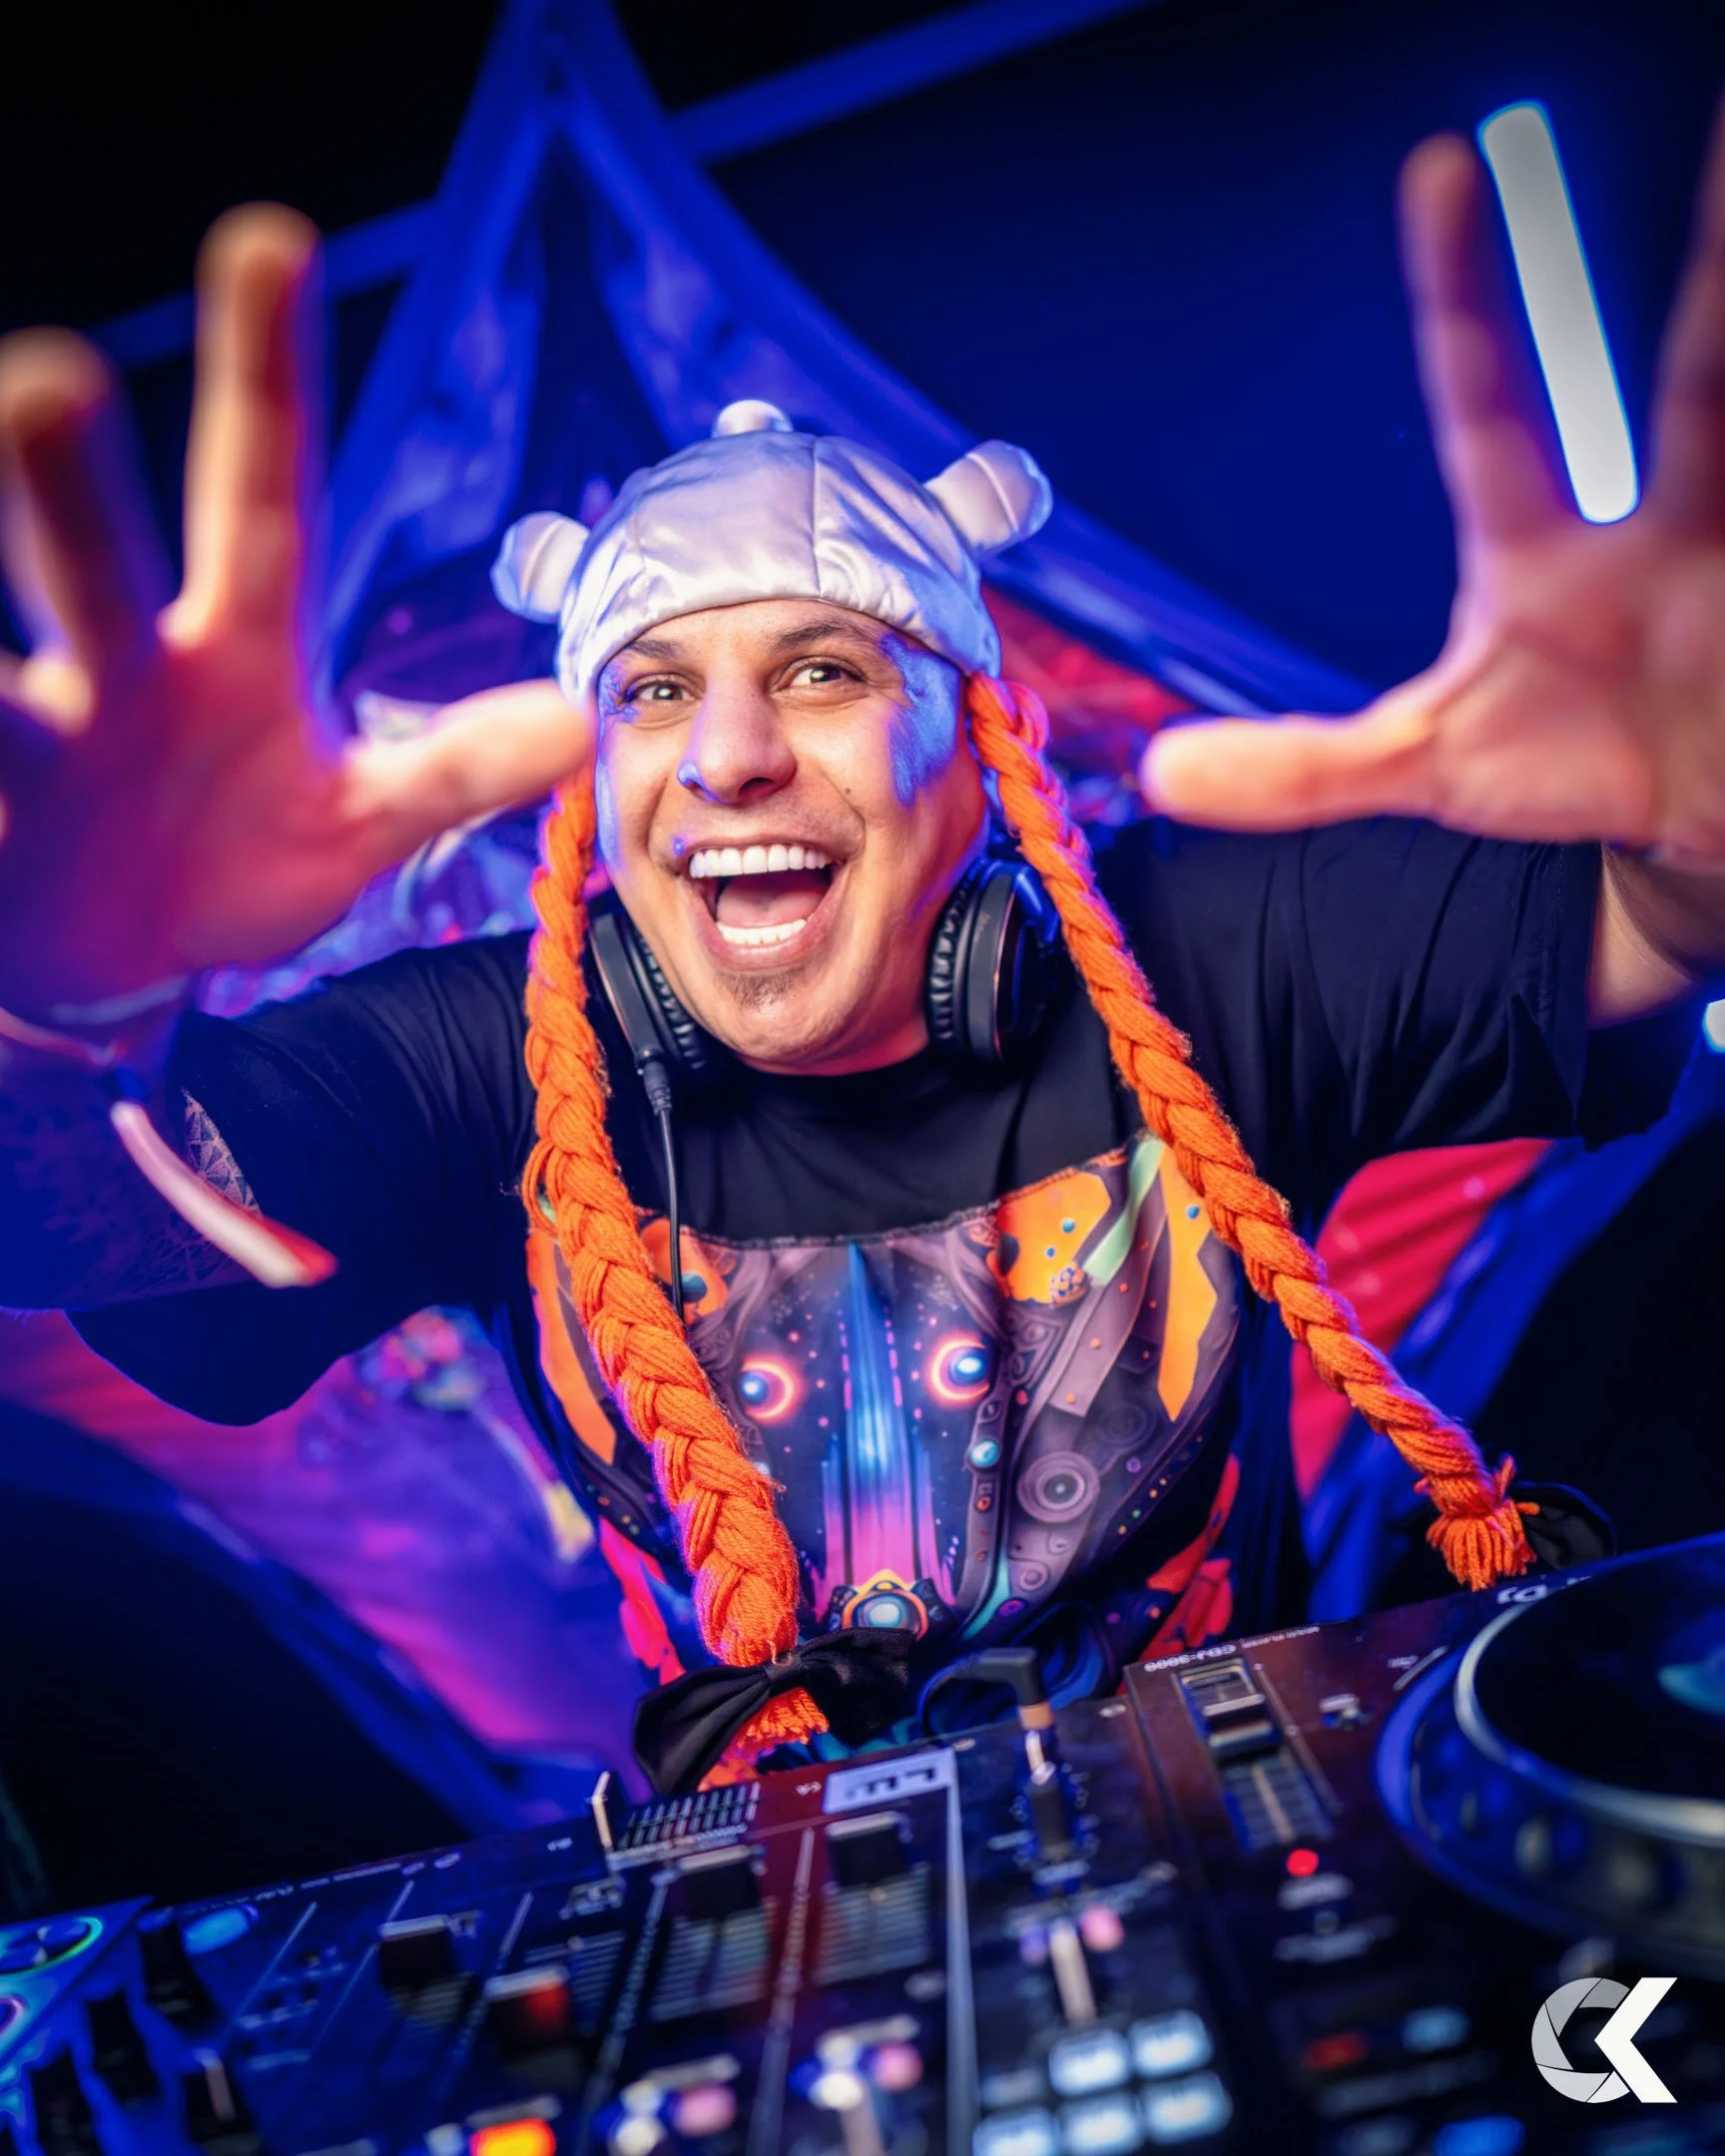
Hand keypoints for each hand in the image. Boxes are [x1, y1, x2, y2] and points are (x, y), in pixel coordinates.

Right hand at [0, 208, 584, 1023]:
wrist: (121, 960)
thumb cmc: (238, 864)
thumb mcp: (362, 823)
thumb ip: (455, 768)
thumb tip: (581, 717)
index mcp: (236, 654)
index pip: (259, 499)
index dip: (266, 381)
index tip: (271, 240)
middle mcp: (127, 669)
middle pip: (98, 565)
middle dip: (66, 485)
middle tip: (48, 378)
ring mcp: (39, 738)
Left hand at [1142, 100, 1724, 864]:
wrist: (1686, 817)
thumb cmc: (1567, 762)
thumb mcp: (1426, 765)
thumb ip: (1304, 768)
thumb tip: (1167, 772)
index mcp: (1536, 552)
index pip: (1485, 403)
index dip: (1461, 297)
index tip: (1438, 174)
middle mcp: (1653, 521)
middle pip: (1694, 377)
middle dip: (1713, 267)